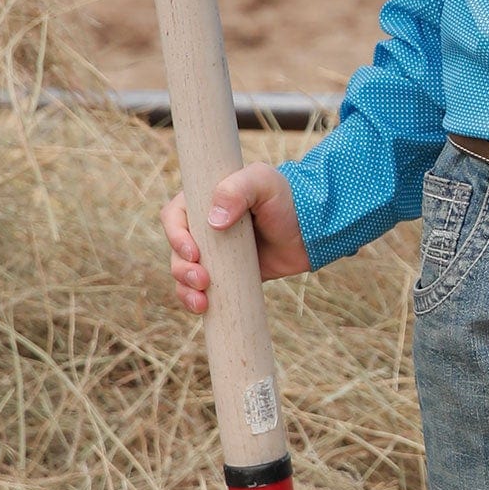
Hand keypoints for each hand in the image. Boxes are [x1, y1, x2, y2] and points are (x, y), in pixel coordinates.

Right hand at [161, 163, 309, 313]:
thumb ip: (238, 189)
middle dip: (182, 268)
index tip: (194, 252)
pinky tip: (203, 307)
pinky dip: (194, 299)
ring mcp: (214, 252)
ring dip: (185, 288)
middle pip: (176, 249)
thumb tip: (214, 221)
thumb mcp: (264, 182)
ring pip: (183, 272)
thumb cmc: (287, 198)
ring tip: (202, 300)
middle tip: (203, 280)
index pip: (175, 216)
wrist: (313, 231)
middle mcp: (204, 226)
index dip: (176, 236)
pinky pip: (199, 290)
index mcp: (205, 199)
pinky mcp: (225, 274)